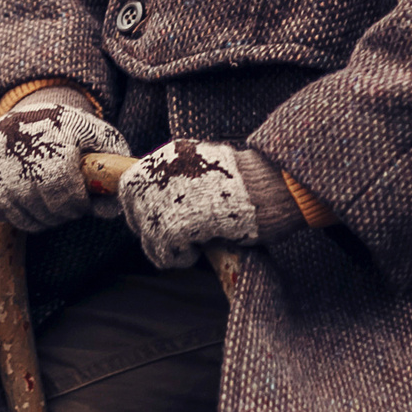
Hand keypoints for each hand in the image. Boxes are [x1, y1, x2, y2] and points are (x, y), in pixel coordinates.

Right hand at [0, 92, 129, 232]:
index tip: (82, 201)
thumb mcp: (94, 135)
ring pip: (25, 219)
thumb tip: (110, 211)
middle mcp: (16, 160)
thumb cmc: (64, 130)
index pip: (65, 195)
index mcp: (48, 144)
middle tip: (68, 203)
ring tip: (51, 201)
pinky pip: (3, 216)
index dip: (77, 205)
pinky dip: (19, 214)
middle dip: (63, 213)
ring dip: (43, 218)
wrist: (19, 116)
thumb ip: (109, 169)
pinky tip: (29, 198)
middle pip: (46, 211)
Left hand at [117, 139, 259, 268]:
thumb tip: (159, 209)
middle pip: (134, 210)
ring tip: (190, 249)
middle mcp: (164, 171)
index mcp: (172, 154)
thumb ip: (182, 181)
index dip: (140, 209)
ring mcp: (168, 196)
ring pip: (147, 233)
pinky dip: (178, 258)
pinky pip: (164, 250)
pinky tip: (196, 252)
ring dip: (165, 249)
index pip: (132, 185)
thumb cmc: (255, 183)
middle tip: (175, 243)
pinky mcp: (178, 223)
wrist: (279, 185)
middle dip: (150, 231)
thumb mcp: (209, 170)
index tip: (156, 225)